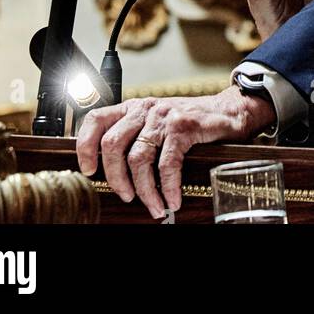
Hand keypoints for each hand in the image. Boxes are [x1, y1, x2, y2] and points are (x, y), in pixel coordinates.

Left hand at [75, 86, 274, 218]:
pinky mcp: (183, 126)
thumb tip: (111, 169)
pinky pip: (167, 163)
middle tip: (126, 196)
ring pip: (137, 157)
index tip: (89, 170)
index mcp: (133, 108)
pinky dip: (168, 187)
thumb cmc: (190, 122)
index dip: (85, 146)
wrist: (228, 111)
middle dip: (115, 177)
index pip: (96, 119)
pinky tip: (172, 199)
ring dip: (143, 189)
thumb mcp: (156, 123)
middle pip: (112, 144)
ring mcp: (164, 116)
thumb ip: (135, 136)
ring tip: (153, 205)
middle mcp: (145, 109)